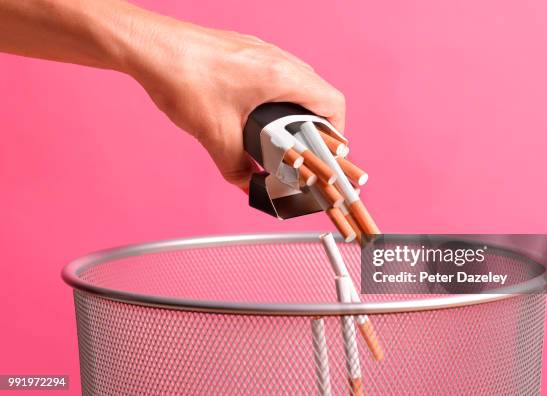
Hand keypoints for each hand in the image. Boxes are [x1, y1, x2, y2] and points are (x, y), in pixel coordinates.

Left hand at [122, 15, 345, 188]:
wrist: (150, 46)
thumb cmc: (182, 78)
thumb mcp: (215, 135)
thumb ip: (237, 168)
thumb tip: (248, 186)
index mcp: (281, 77)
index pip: (332, 103)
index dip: (337, 133)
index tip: (326, 154)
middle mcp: (277, 59)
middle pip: (319, 93)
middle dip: (317, 125)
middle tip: (305, 149)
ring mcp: (262, 51)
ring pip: (299, 81)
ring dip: (297, 109)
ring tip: (282, 135)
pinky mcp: (246, 50)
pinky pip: (277, 72)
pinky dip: (278, 95)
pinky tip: (257, 113)